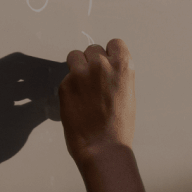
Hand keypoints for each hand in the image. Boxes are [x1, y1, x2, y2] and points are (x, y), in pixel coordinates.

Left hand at [0, 52, 66, 191]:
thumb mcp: (16, 128)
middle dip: (32, 78)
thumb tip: (60, 94)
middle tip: (53, 85)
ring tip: (42, 97)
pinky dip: (5, 96)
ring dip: (19, 88)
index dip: (41, 67)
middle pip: (4, 71)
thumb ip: (39, 107)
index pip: (14, 64)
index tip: (58, 72)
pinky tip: (24, 102)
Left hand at [58, 39, 134, 162]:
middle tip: (93, 80)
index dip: (110, 54)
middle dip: (92, 61)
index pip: (114, 44)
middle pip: (93, 49)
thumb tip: (104, 71)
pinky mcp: (65, 85)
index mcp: (123, 66)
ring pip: (74, 56)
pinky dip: (70, 87)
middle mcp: (101, 65)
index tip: (108, 63)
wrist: (103, 147)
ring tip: (82, 86)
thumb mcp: (127, 93)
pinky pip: (66, 78)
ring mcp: (81, 74)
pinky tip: (77, 103)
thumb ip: (115, 76)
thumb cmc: (118, 127)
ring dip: (77, 67)